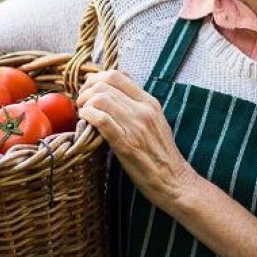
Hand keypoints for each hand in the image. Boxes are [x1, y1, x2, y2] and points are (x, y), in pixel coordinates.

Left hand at [76, 70, 196, 210]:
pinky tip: (85, 120)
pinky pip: (102, 120)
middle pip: (105, 84)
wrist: (175, 181)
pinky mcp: (126, 144)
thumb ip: (136, 104)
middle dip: (86, 90)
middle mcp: (143, 110)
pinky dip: (88, 116)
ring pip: (101, 99)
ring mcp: (135, 127)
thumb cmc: (160, 154)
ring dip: (85, 103)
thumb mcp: (154, 120)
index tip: (89, 89)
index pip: (117, 75)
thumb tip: (111, 89)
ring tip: (83, 112)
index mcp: (150, 102)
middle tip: (81, 102)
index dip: (96, 78)